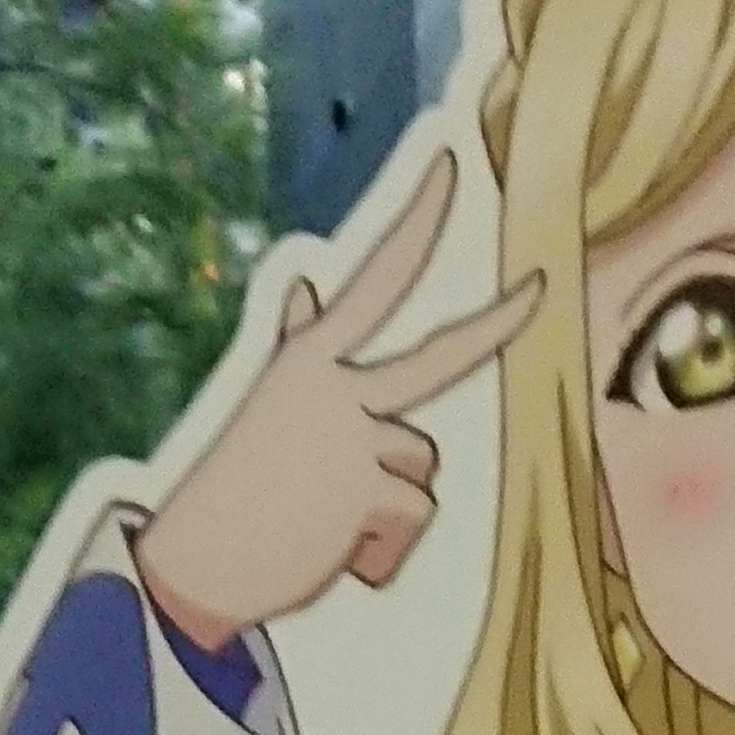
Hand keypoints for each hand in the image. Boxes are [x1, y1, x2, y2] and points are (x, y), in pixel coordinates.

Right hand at [135, 151, 542, 639]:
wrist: (193, 566)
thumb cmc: (234, 489)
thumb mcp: (268, 405)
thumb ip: (300, 347)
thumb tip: (305, 287)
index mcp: (309, 360)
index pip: (375, 278)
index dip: (417, 222)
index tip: (453, 168)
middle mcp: (337, 388)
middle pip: (439, 355)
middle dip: (498, 321)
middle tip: (541, 286)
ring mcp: (356, 440)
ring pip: (422, 469)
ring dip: (390, 505)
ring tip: (326, 521)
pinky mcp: (369, 495)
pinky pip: (412, 520)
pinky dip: (382, 550)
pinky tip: (332, 552)